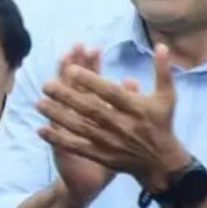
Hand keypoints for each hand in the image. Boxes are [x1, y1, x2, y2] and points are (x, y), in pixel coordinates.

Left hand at [36, 43, 187, 194]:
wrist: (161, 161)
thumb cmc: (161, 123)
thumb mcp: (167, 96)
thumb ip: (163, 71)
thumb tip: (162, 45)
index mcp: (137, 108)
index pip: (111, 93)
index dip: (91, 81)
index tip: (71, 69)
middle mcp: (123, 125)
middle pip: (91, 109)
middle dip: (67, 96)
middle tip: (46, 84)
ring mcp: (111, 142)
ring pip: (80, 127)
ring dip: (58, 115)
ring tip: (39, 102)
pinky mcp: (102, 156)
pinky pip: (77, 147)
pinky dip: (59, 139)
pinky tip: (41, 129)